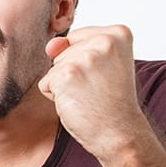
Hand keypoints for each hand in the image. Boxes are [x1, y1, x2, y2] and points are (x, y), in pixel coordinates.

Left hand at [39, 25, 149, 158]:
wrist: (119, 133)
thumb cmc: (111, 102)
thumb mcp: (100, 65)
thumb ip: (72, 47)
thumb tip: (51, 45)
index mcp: (118, 33)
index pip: (76, 38)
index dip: (84, 62)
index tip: (106, 76)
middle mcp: (104, 40)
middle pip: (63, 52)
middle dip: (73, 73)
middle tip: (98, 89)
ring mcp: (85, 57)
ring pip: (53, 68)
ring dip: (64, 86)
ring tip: (89, 96)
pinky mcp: (66, 74)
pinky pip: (45, 84)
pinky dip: (56, 98)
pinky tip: (79, 103)